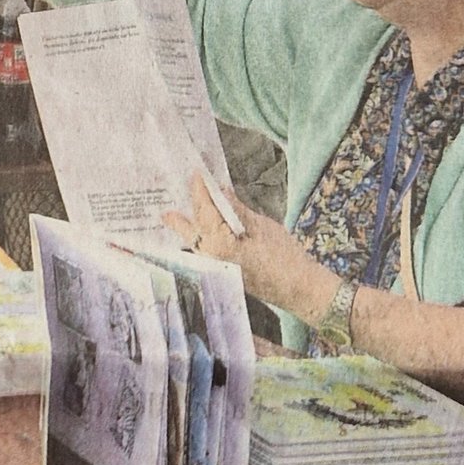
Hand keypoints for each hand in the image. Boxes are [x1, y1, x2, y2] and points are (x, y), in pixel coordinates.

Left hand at [163, 170, 328, 318]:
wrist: (298, 289)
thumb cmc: (285, 258)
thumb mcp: (261, 227)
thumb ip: (237, 210)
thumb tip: (221, 192)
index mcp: (220, 244)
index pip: (204, 210)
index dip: (200, 191)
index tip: (196, 175)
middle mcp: (211, 258)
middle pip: (191, 232)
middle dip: (178, 220)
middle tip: (165, 210)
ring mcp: (216, 269)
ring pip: (195, 244)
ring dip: (187, 231)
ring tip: (174, 218)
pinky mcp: (223, 274)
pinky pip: (204, 253)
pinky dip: (199, 241)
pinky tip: (200, 234)